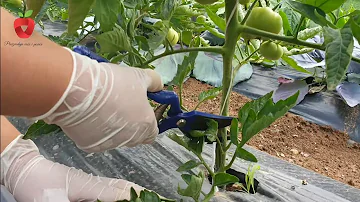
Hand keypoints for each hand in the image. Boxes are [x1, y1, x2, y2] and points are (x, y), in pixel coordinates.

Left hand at [1, 134, 145, 201]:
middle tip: (154, 197)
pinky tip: (123, 192)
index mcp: (89, 187)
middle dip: (138, 193)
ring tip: (145, 194)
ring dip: (132, 190)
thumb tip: (97, 201)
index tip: (150, 198)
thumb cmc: (37, 185)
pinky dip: (122, 188)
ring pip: (117, 185)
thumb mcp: (53, 201)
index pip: (118, 194)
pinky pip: (109, 186)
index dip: (135, 196)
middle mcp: (93, 183)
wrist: (25, 168)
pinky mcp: (84, 182)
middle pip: (122, 187)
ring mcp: (90, 181)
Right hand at [32, 48, 163, 152]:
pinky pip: (95, 138)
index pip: (153, 131)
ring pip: (115, 138)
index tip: (140, 108)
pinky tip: (88, 113)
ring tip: (100, 106)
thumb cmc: (113, 83)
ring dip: (112, 126)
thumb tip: (159, 86)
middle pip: (134, 135)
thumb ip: (154, 82)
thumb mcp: (139, 76)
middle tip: (119, 104)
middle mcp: (130, 140)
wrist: (78, 90)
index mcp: (146, 126)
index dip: (148, 120)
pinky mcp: (89, 145)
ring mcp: (109, 144)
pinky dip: (94, 129)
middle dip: (129, 122)